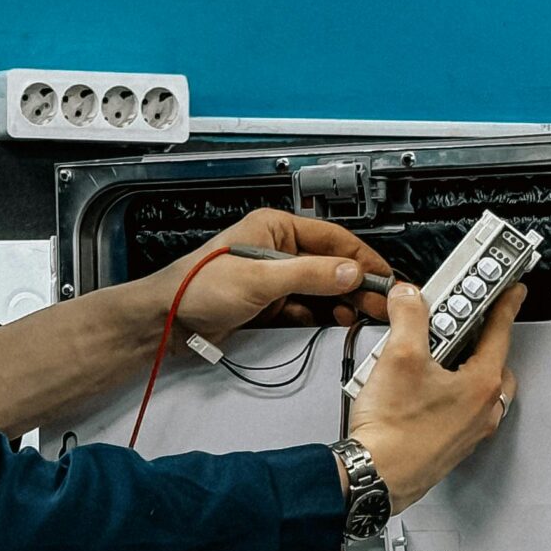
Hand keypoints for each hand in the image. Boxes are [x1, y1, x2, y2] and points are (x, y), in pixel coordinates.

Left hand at [157, 209, 393, 344]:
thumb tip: (349, 271)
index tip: (384, 278)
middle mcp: (276, 249)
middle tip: (380, 304)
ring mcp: (273, 277)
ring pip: (320, 288)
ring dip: (341, 302)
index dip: (362, 259)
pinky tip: (334, 323)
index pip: (332, 239)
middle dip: (355, 284)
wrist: (166, 320)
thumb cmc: (196, 286)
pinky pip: (305, 307)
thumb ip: (309, 274)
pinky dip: (321, 315)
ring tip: (361, 316)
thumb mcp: (260, 278)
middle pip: (330, 265)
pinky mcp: (268, 303)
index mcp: (274, 228)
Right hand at [351, 280, 522, 512]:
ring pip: (473, 387)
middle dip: (476, 340)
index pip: (501, 332)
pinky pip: (456, 408)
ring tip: (421, 357)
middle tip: (454, 324)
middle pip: (491, 361)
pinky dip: (443, 392)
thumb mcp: (399, 357)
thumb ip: (409, 318)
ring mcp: (467, 431)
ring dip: (456, 367)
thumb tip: (409, 298)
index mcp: (482, 385)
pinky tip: (411, 390)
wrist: (375, 476)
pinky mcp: (448, 444)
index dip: (505, 304)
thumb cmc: (394, 432)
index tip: (513, 291)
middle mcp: (482, 411)